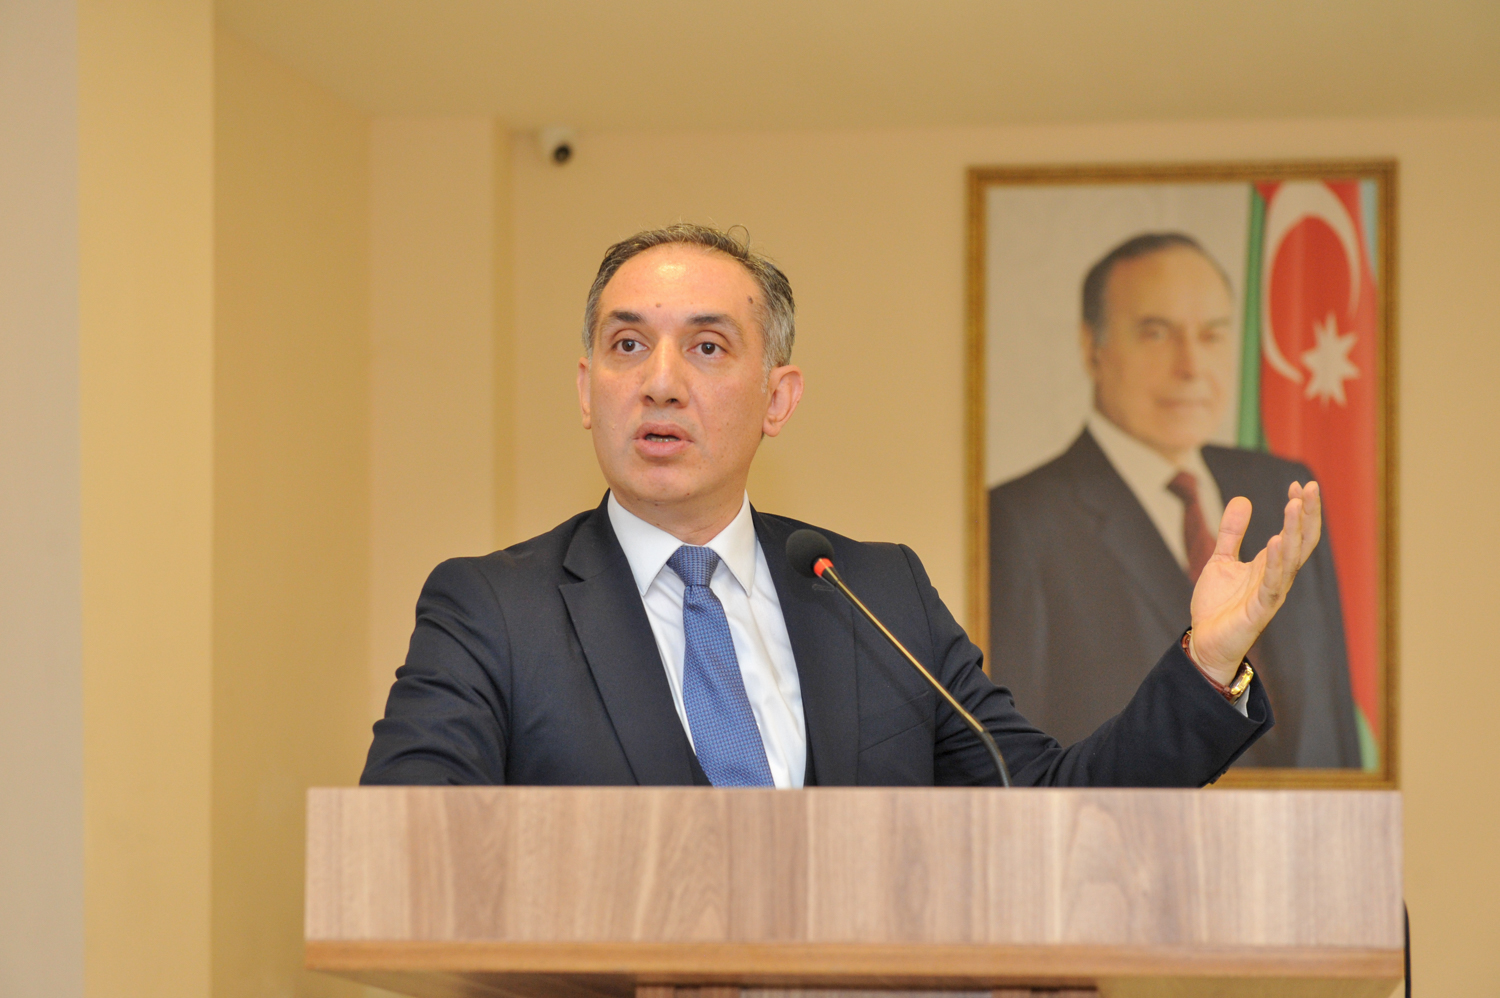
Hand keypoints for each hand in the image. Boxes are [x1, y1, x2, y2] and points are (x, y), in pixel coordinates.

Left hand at [1188, 481, 1322, 684]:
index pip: (1294, 533)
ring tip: (1294, 505)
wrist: (1205, 642)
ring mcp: (1270, 594)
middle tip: (1309, 487)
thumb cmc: (1218, 605)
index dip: (1299, 510)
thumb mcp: (1221, 560)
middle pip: (1301, 543)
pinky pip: (1271, 585)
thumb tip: (1242, 498)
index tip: (1298, 484)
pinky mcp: (1259, 611)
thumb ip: (1232, 532)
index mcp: (1270, 565)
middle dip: (1307, 515)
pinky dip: (1275, 563)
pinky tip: (1275, 541)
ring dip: (1293, 532)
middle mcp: (1277, 578)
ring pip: (1290, 560)